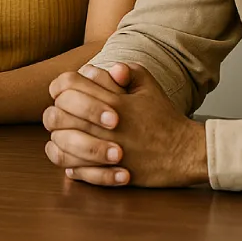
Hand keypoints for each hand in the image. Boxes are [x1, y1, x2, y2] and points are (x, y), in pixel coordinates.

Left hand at [43, 63, 208, 187]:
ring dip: (58, 137)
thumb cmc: (165, 118)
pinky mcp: (109, 172)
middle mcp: (106, 125)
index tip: (65, 93)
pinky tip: (72, 158)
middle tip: (63, 115)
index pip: (67, 85)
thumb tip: (107, 68)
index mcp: (113, 101)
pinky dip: (67, 163)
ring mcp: (106, 151)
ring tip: (64, 136)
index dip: (61, 87)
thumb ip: (127, 70)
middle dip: (56, 112)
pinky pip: (72, 169)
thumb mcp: (149, 86)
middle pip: (57, 114)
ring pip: (60, 142)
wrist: (186, 153)